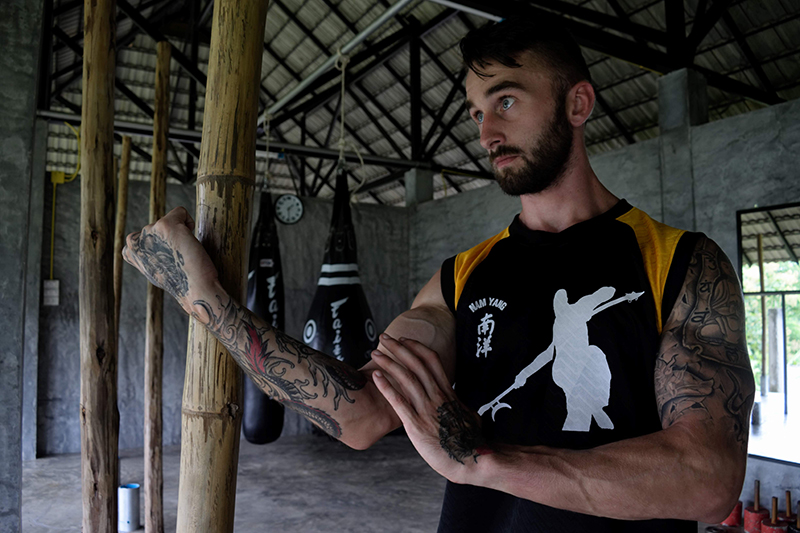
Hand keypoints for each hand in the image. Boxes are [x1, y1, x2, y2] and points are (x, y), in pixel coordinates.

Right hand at [122, 206, 219, 312]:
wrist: (195, 289)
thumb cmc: (180, 282)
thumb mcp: (154, 269)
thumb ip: (149, 254)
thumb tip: (153, 247)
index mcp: (130, 251)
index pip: (146, 235)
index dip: (162, 244)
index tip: (168, 260)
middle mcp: (135, 240)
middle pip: (159, 226)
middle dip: (171, 238)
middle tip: (178, 258)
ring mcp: (149, 231)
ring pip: (170, 220)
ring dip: (180, 232)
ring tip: (183, 253)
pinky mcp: (164, 225)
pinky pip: (180, 211)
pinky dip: (189, 221)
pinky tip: (190, 241)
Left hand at [371, 334, 485, 483]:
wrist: (472, 459)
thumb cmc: (471, 441)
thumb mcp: (468, 416)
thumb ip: (457, 406)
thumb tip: (457, 403)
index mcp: (448, 392)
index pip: (432, 361)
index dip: (417, 347)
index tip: (404, 340)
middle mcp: (437, 396)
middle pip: (416, 364)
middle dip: (399, 348)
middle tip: (384, 337)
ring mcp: (426, 409)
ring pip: (406, 378)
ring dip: (389, 363)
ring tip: (375, 353)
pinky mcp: (416, 425)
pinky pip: (399, 402)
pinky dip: (386, 387)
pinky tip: (376, 377)